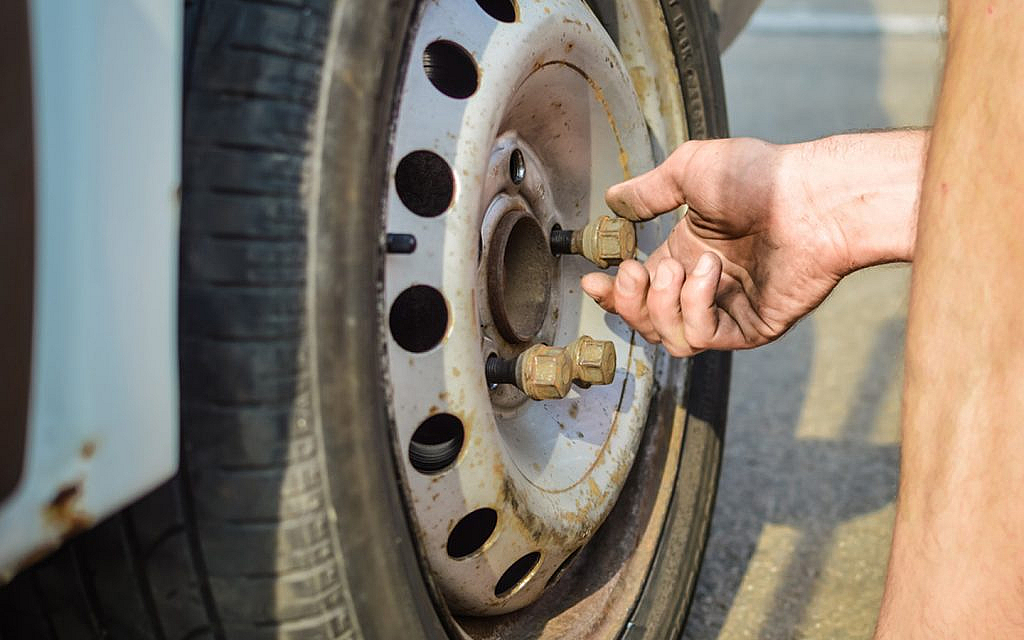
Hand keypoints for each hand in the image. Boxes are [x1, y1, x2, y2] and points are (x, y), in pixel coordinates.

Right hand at [581, 133, 921, 355]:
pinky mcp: (750, 328)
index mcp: (687, 255)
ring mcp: (727, 310)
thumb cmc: (760, 176)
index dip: (612, 292)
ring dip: (662, 303)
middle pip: (646, 320)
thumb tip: (613, 199)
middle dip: (629, 301)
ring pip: (669, 337)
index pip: (638, 290)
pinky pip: (702, 337)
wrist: (811, 197)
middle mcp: (704, 287)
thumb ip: (648, 190)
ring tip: (682, 267)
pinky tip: (708, 274)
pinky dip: (694, 308)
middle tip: (636, 270)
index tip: (593, 279)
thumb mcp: (689, 169)